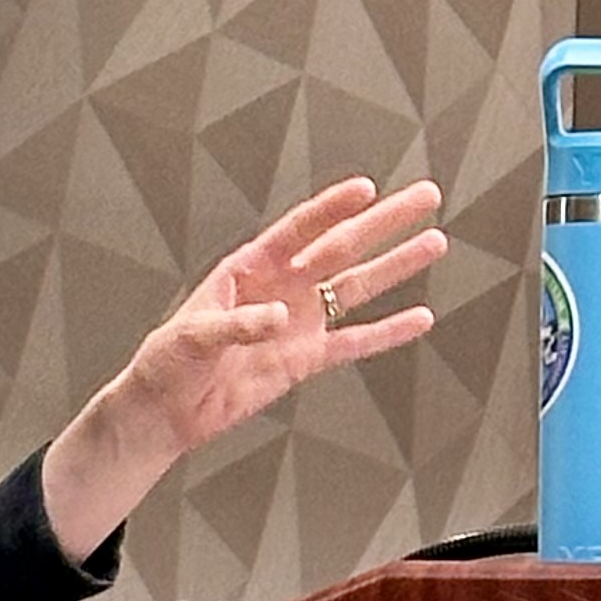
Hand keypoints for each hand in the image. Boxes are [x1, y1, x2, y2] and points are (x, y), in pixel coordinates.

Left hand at [41, 175, 448, 561]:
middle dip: (383, 222)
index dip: (331, 208)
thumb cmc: (166, 363)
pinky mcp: (305, 359)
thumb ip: (237, 324)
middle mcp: (281, 288)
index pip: (298, 230)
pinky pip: (354, 342)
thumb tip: (280, 318)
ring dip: (395, 266)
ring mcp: (298, 322)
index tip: (366, 189)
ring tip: (434, 243)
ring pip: (356, 287)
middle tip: (424, 197)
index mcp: (249, 270)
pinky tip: (419, 318)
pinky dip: (387, 333)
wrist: (166, 412)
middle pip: (342, 248)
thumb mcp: (192, 337)